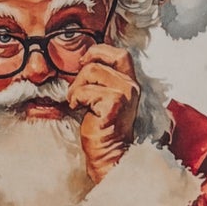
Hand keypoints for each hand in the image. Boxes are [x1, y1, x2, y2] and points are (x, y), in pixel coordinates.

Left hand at [67, 45, 139, 182]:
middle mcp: (130, 86)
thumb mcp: (106, 96)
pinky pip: (85, 90)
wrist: (108, 153)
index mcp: (130, 82)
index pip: (119, 53)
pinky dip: (76, 98)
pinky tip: (79, 110)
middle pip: (98, 61)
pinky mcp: (113, 104)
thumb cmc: (103, 127)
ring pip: (90, 72)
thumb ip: (103, 79)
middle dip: (81, 72)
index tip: (84, 63)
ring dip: (76, 88)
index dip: (99, 52)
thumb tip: (84, 60)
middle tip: (78, 88)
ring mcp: (124, 94)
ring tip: (78, 103)